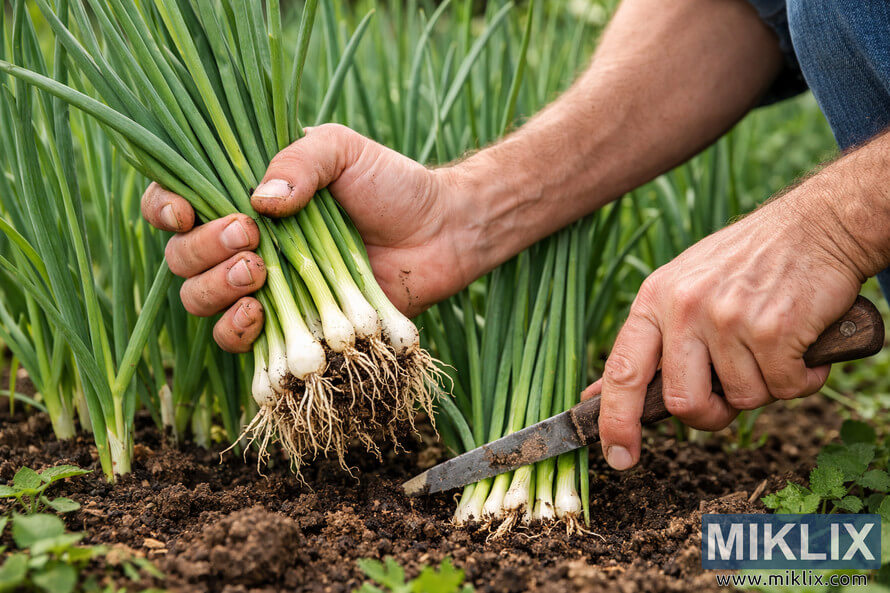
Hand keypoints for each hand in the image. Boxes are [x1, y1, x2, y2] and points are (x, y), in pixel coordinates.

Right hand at [142, 124, 479, 352]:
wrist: (440, 234)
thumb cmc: (391, 184)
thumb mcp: (343, 151)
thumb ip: (299, 162)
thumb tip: (258, 201)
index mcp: (244, 194)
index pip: (176, 201)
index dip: (164, 209)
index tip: (184, 212)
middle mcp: (244, 242)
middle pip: (180, 256)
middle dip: (203, 250)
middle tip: (250, 237)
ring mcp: (264, 288)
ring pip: (198, 299)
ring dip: (215, 288)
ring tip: (259, 271)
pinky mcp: (288, 326)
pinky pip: (235, 341)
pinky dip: (235, 330)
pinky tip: (259, 314)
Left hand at [584, 194, 863, 469]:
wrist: (816, 226)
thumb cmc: (745, 264)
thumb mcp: (682, 287)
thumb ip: (651, 341)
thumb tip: (599, 396)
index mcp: (654, 300)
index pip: (622, 372)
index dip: (616, 422)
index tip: (619, 458)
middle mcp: (684, 308)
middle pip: (683, 402)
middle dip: (709, 416)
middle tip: (729, 400)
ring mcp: (727, 318)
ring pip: (741, 400)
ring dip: (764, 387)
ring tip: (771, 347)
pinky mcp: (773, 328)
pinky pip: (785, 388)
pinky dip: (801, 378)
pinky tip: (801, 346)